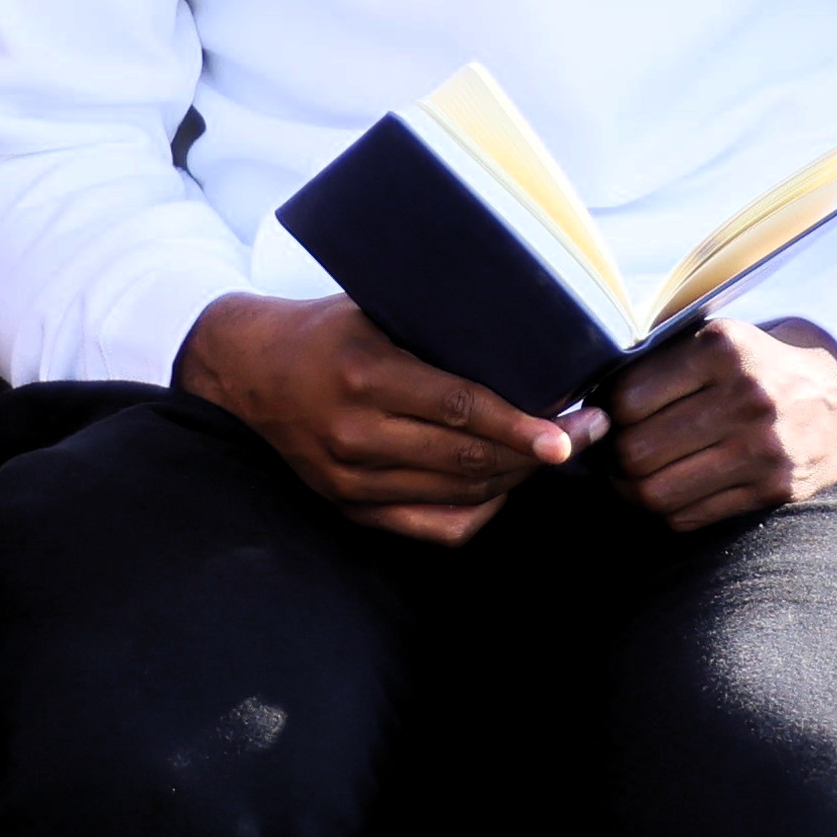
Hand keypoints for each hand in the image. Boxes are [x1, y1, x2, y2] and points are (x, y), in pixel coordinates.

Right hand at [180, 291, 588, 542]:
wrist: (246, 372)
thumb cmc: (326, 331)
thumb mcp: (377, 309)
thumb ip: (441, 330)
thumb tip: (532, 338)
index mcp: (365, 375)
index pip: (461, 410)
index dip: (523, 426)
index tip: (574, 431)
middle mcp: (355, 434)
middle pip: (468, 460)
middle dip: (539, 451)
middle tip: (590, 431)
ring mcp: (350, 481)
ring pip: (458, 496)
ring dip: (517, 478)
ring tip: (556, 452)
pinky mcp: (350, 509)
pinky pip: (434, 528)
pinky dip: (481, 509)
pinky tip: (507, 484)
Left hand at [608, 316, 836, 531]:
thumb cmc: (753, 368)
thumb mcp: (714, 342)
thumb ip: (657, 362)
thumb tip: (588, 406)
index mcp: (723, 350)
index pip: (627, 399)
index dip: (603, 414)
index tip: (603, 417)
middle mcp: (747, 397)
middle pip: (636, 451)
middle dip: (612, 458)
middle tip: (610, 453)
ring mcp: (764, 448)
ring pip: (656, 492)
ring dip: (632, 490)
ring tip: (629, 477)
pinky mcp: (775, 488)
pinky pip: (689, 516)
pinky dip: (668, 508)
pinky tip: (670, 489)